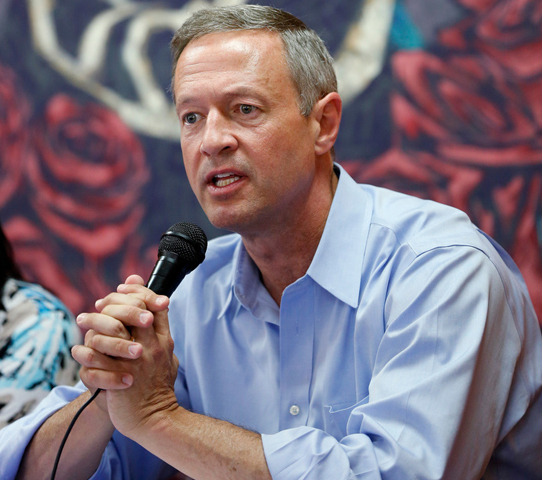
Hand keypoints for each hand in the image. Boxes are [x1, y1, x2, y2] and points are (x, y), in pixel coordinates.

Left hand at [72, 275, 179, 437]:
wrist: (154, 418)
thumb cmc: (158, 386)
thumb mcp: (168, 356)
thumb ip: (162, 334)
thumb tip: (161, 309)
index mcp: (164, 341)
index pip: (155, 304)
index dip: (139, 291)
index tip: (124, 287)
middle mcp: (152, 347)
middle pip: (135, 309)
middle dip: (115, 300)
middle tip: (100, 302)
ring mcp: (136, 361)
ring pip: (113, 328)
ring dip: (94, 320)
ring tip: (82, 320)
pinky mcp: (119, 377)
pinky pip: (96, 357)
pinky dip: (84, 350)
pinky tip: (78, 349)